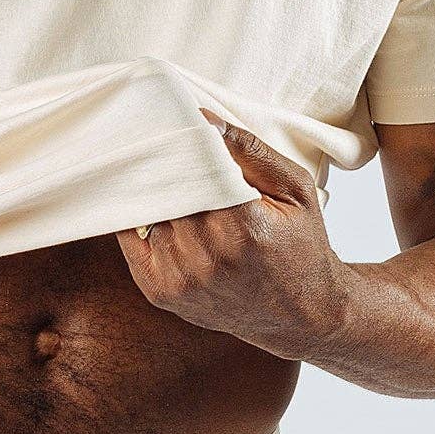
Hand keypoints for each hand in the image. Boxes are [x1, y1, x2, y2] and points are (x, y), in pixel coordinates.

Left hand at [115, 109, 349, 355]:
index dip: (180, 143)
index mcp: (243, 228)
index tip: (173, 120)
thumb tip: (202, 118)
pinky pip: (132, 240)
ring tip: (158, 168)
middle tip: (158, 136)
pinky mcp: (161, 292)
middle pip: (164, 190)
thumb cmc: (301, 245)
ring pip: (147, 212)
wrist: (300, 315)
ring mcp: (179, 279)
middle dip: (163, 164)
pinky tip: (153, 201)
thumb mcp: (295, 190)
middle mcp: (206, 257)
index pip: (191, 168)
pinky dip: (139, 218)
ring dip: (151, 191)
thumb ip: (251, 151)